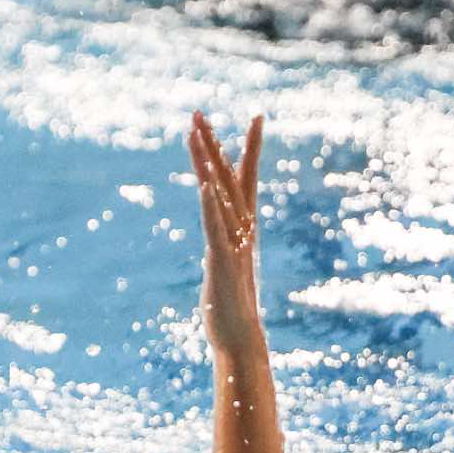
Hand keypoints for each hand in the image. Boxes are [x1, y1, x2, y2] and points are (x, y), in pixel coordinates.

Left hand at [188, 110, 264, 359]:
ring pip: (219, 195)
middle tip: (198, 112)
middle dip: (213, 144)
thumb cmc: (231, 309)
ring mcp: (233, 245)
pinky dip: (210, 207)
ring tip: (195, 133)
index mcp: (243, 229)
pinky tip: (204, 185)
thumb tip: (220, 242)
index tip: (258, 117)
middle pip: (228, 179)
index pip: (247, 180)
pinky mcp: (222, 263)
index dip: (251, 148)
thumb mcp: (225, 269)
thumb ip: (223, 249)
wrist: (241, 340)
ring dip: (206, 163)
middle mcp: (242, 231)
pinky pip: (215, 229)